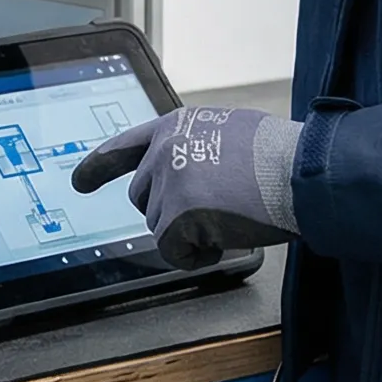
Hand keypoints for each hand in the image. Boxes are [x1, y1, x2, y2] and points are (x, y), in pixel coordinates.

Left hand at [69, 106, 301, 266]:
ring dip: (189, 234)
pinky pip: (172, 250)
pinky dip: (194, 256)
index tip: (78, 182)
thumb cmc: (281, 157)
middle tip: (213, 214)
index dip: (98, 167)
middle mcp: (165, 149)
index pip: (123, 146)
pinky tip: (222, 241)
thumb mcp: (228, 133)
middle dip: (170, 214)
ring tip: (229, 218)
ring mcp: (170, 180)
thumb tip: (185, 176)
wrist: (303, 171)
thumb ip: (196, 148)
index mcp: (176, 126)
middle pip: (143, 199)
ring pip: (158, 226)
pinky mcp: (180, 212)